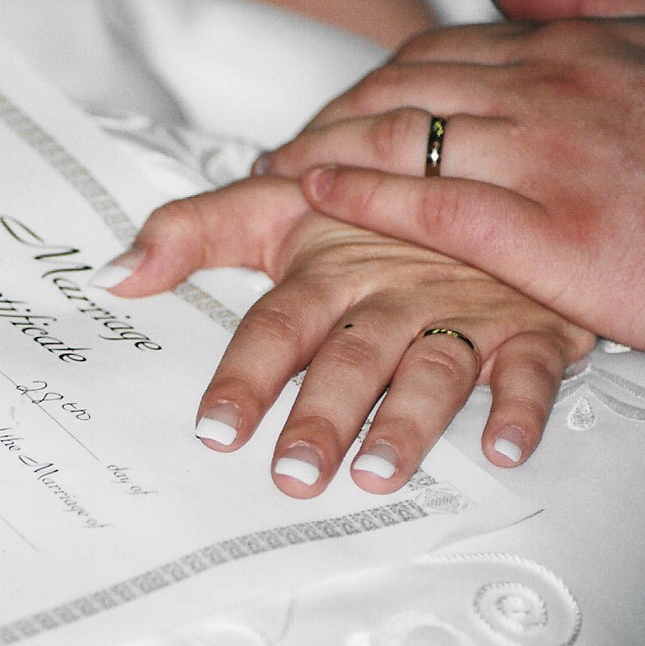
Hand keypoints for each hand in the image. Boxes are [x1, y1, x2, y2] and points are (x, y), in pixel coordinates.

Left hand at [94, 177, 594, 497]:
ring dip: (409, 422)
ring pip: (433, 368)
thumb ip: (190, 234)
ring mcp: (460, 309)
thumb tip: (113, 277)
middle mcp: (389, 295)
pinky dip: (522, 406)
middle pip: (351, 359)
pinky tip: (504, 450)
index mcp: (326, 272)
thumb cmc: (362, 211)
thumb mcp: (273, 208)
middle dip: (323, 416)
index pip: (276, 328)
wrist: (472, 170)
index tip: (215, 430)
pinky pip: (531, 367)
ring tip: (377, 475)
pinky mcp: (526, 326)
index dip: (246, 376)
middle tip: (293, 473)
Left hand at [252, 9, 644, 357]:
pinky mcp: (552, 228)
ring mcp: (547, 156)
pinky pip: (432, 202)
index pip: (429, 59)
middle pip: (398, 91)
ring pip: (401, 138)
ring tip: (279, 175)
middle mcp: (549, 91)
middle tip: (283, 152)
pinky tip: (316, 198)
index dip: (360, 90)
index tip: (324, 118)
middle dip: (328, 121)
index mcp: (568, 55)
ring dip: (323, 156)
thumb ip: (588, 17)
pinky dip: (363, 195)